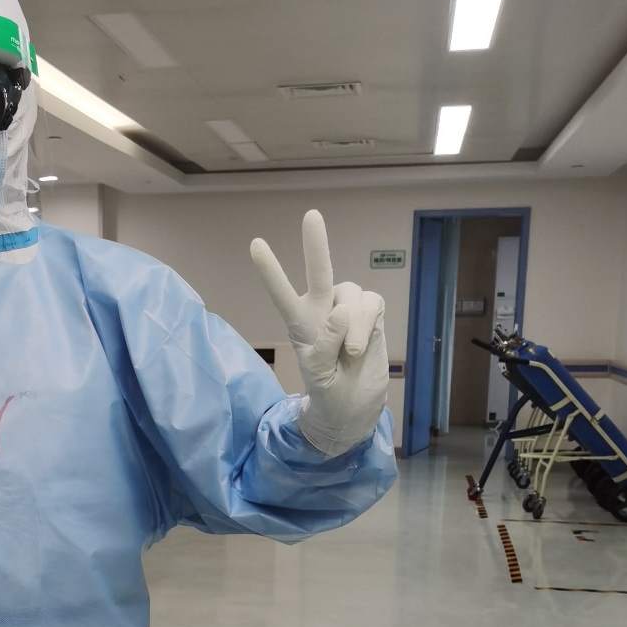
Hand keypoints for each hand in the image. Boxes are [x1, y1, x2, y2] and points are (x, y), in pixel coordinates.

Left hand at [250, 209, 387, 455]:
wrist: (353, 411)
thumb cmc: (329, 397)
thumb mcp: (321, 380)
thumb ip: (325, 348)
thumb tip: (340, 311)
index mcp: (300, 327)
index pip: (282, 295)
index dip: (271, 271)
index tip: (255, 243)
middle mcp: (322, 312)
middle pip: (320, 273)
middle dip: (316, 244)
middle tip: (311, 215)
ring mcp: (347, 312)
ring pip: (352, 294)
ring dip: (355, 323)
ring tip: (350, 354)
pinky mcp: (370, 316)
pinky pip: (372, 303)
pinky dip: (368, 322)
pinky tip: (361, 346)